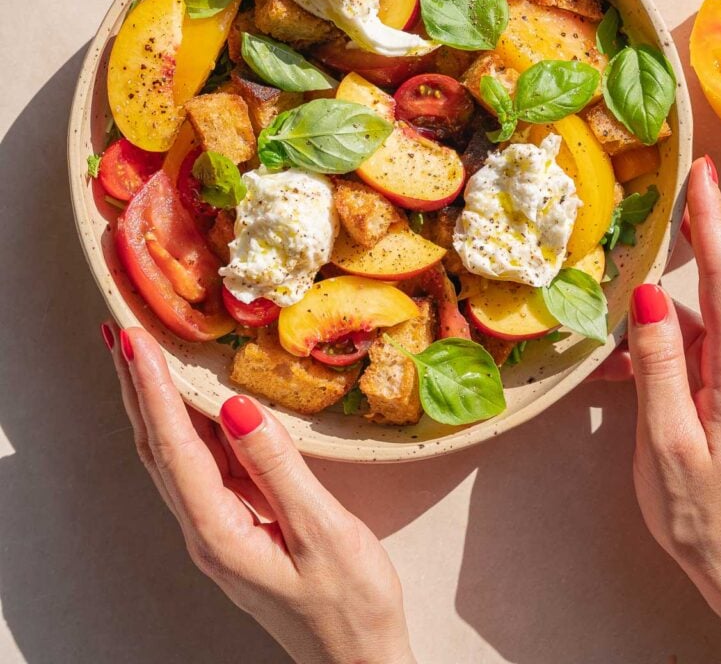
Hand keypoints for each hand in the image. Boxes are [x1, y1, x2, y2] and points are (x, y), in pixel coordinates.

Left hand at [102, 324, 414, 663]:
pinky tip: (190, 402)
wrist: (359, 663)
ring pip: (173, 454)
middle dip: (135, 386)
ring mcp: (218, 528)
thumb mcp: (324, 535)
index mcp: (219, 533)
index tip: (134, 341)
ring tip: (139, 356)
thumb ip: (279, 470)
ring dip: (153, 401)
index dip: (153, 389)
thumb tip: (238, 409)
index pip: (175, 447)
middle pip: (157, 446)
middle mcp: (206, 529)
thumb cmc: (349, 608)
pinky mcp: (236, 524)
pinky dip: (185, 423)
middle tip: (117, 333)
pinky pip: (200, 463)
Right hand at [597, 157, 720, 662]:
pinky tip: (617, 359)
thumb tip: (648, 295)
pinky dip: (657, 336)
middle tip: (690, 175)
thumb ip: (660, 366)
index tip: (701, 174)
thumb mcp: (668, 442)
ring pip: (706, 308)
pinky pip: (689, 342)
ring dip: (670, 289)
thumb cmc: (703, 514)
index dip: (710, 223)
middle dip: (708, 224)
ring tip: (626, 286)